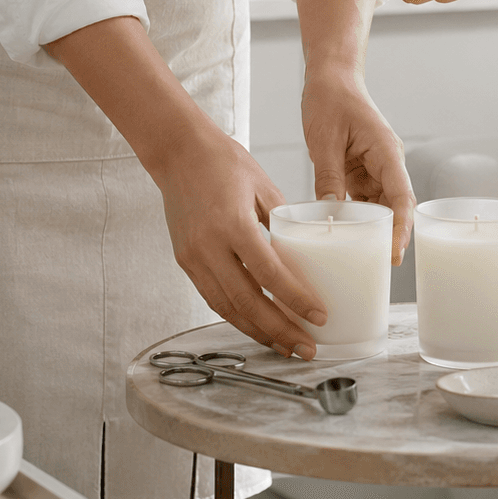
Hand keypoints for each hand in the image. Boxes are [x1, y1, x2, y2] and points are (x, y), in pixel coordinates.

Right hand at [152, 125, 328, 358]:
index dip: (295, 300)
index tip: (320, 315)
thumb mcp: (264, 186)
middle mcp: (209, 246)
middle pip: (247, 302)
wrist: (177, 151)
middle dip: (280, 330)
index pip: (269, 274)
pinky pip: (213, 297)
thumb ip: (283, 222)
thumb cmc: (224, 161)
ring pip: (227, 308)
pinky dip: (237, 316)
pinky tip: (258, 326)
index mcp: (233, 224)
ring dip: (258, 332)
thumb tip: (308, 250)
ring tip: (286, 346)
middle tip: (308, 347)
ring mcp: (193, 257)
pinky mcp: (184, 261)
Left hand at [302, 68, 414, 264]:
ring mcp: (375, 168)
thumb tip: (328, 214)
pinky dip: (356, 216)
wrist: (330, 78)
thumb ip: (329, 177)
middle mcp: (386, 163)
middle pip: (396, 207)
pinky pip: (363, 198)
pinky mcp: (361, 170)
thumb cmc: (331, 100)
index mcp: (386, 153)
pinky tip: (345, 233)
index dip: (401, 228)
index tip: (394, 254)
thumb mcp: (325, 140)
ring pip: (379, 206)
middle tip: (378, 267)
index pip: (401, 198)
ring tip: (361, 257)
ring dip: (372, 228)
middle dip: (391, 236)